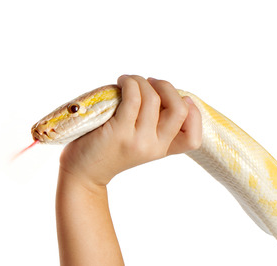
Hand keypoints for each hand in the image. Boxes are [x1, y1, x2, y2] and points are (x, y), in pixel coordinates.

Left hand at [59, 75, 201, 188]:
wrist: (82, 173)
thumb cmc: (107, 149)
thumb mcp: (137, 141)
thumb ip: (152, 124)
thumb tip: (160, 89)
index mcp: (162, 150)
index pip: (194, 138)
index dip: (195, 114)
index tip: (180, 99)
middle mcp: (154, 147)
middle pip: (179, 109)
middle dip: (166, 87)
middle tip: (149, 82)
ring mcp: (137, 140)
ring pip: (153, 98)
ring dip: (141, 81)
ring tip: (128, 81)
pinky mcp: (119, 132)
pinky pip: (133, 98)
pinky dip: (129, 84)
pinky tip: (121, 83)